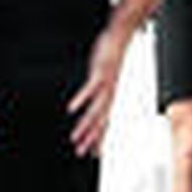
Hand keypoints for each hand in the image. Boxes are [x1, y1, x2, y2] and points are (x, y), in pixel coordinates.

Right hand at [67, 25, 130, 157]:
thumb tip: (92, 97)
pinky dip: (81, 100)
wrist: (121, 37)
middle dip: (91, 139)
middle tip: (81, 153)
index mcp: (109, 96)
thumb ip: (99, 87)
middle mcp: (108, 94)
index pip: (104, 122)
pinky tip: (71, 109)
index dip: (100, 139)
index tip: (94, 154)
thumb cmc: (110, 56)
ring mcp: (105, 85)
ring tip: (75, 138)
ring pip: (95, 111)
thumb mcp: (104, 75)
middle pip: (100, 122)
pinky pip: (89, 90)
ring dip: (85, 126)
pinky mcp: (100, 73)